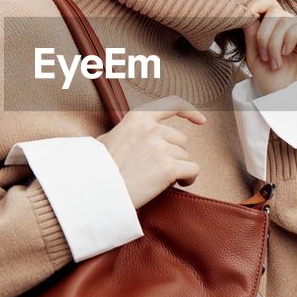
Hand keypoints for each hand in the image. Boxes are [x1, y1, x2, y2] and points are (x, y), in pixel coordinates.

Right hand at [95, 94, 205, 209]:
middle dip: (173, 154)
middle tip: (157, 168)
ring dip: (177, 168)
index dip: (189, 112)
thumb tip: (129, 137)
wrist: (95, 190)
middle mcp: (151, 129)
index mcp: (138, 118)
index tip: (201, 120)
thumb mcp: (107, 139)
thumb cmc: (97, 169)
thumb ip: (126, 133)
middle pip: (180, 140)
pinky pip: (192, 170)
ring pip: (184, 157)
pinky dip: (189, 178)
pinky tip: (179, 184)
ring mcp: (161, 148)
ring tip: (159, 179)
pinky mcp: (168, 168)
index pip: (171, 106)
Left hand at [241, 0, 296, 94]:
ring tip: (275, 62)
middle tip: (264, 57)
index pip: (270, 4)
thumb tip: (250, 11)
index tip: (246, 13)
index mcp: (280, 31)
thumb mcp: (255, 58)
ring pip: (286, 19)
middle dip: (264, 34)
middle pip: (275, 11)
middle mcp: (296, 29)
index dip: (257, 4)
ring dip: (274, 42)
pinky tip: (287, 53)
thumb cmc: (274, 85)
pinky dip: (289, 38)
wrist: (289, 104)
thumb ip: (252, 34)